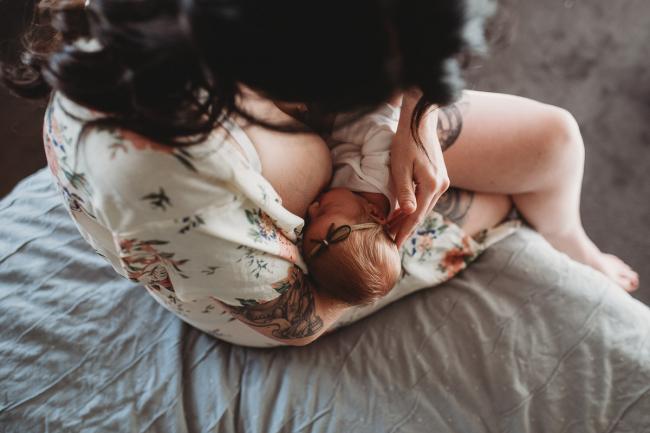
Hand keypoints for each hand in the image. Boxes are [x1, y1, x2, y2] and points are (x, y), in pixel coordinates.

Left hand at [387, 91, 449, 247]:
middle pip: (422, 214)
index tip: (395, 244)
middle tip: (391, 239)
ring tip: (394, 228)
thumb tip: (410, 213)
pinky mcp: (440, 177)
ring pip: (425, 207)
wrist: (420, 123)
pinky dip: (415, 207)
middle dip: (406, 227)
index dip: (405, 231)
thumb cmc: (406, 142)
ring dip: (410, 218)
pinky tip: (404, 211)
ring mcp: (442, 182)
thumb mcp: (400, 167)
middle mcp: (441, 186)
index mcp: (431, 185)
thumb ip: (405, 191)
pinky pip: (426, 198)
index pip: (416, 216)